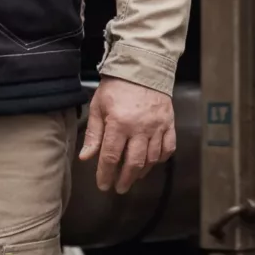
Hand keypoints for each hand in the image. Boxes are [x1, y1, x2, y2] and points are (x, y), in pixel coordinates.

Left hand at [78, 76, 175, 193]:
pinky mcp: (169, 122)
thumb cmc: (116, 86)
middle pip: (133, 163)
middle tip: (119, 188)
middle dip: (125, 180)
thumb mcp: (98, 106)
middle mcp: (139, 128)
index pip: (111, 157)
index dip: (106, 174)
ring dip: (142, 172)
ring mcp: (157, 126)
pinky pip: (168, 147)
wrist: (142, 66)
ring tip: (133, 177)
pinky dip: (161, 158)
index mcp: (119, 123)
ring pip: (151, 159)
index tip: (103, 185)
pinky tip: (152, 161)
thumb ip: (93, 133)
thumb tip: (86, 157)